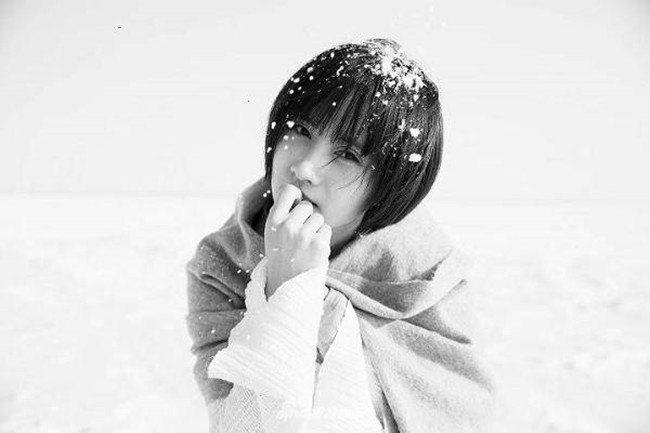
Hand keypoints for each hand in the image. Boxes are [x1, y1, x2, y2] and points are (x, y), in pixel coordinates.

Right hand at [264, 184, 331, 298]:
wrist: (287, 285)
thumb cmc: (283, 256)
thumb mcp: (274, 233)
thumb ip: (284, 215)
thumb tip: (301, 196)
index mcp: (273, 221)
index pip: (289, 190)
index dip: (296, 196)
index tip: (297, 205)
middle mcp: (287, 226)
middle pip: (307, 206)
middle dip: (307, 218)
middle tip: (300, 235)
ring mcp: (303, 235)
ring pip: (319, 218)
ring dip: (316, 229)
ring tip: (306, 245)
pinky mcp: (318, 244)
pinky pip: (326, 230)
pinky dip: (323, 239)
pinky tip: (313, 251)